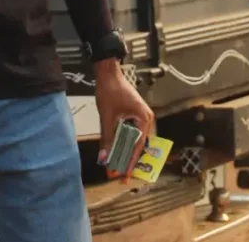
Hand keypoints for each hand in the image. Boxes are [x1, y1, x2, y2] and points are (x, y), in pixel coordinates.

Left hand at [94, 60, 154, 182]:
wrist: (108, 72)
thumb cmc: (110, 90)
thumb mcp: (107, 116)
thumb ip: (107, 138)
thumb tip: (103, 158)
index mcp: (144, 119)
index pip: (137, 146)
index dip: (130, 162)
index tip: (124, 176)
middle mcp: (145, 119)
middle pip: (137, 145)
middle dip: (128, 160)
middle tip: (120, 176)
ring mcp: (140, 117)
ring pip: (133, 140)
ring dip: (125, 152)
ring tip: (117, 166)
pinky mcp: (133, 115)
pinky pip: (130, 133)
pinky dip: (123, 143)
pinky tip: (116, 151)